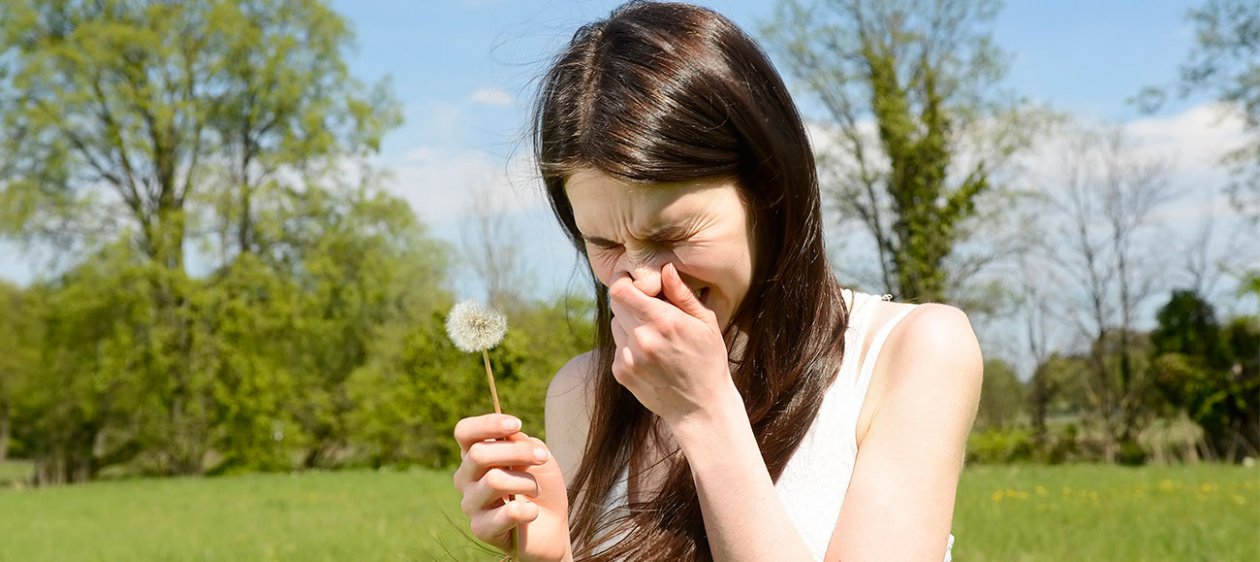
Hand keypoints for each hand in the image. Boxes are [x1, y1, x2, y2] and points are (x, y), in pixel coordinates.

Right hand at [453, 414, 570, 561]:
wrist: (553, 525)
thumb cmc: (542, 485)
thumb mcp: (537, 454)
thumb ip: (520, 441)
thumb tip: (509, 435)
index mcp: (475, 455)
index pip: (464, 432)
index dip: (488, 424)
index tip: (517, 424)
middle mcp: (466, 478)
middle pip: (478, 454)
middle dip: (518, 452)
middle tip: (543, 457)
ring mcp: (470, 504)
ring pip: (494, 480)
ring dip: (527, 482)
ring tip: (536, 491)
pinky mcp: (481, 529)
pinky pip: (506, 513)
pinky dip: (528, 510)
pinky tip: (533, 512)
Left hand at [608, 262, 735, 427]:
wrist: (700, 407)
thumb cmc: (708, 359)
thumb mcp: (705, 323)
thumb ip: (682, 294)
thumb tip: (665, 268)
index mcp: (663, 321)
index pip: (621, 290)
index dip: (627, 284)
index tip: (639, 286)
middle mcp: (642, 339)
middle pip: (616, 304)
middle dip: (631, 302)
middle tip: (653, 312)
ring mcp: (629, 358)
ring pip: (616, 325)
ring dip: (630, 325)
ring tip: (656, 338)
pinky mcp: (621, 373)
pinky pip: (617, 347)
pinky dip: (629, 347)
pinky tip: (651, 357)